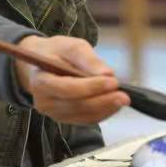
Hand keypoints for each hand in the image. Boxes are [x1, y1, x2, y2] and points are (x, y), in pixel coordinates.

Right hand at [15, 35, 129, 123]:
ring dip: (106, 108)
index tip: (113, 81)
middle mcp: (44, 102)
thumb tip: (107, 73)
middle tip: (124, 95)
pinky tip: (114, 104)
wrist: (41, 63)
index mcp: (41, 81)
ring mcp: (53, 113)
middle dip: (103, 100)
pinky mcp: (64, 118)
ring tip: (122, 99)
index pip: (68, 89)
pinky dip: (102, 113)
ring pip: (83, 115)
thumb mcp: (72, 46)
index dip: (92, 87)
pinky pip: (85, 120)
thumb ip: (88, 59)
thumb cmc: (56, 52)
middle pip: (77, 105)